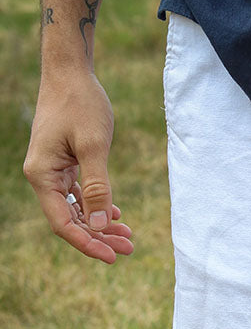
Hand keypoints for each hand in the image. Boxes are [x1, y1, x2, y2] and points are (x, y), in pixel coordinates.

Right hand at [23, 71, 133, 263]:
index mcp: (43, 175)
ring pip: (77, 210)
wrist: (71, 71)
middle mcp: (43, 177)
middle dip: (99, 237)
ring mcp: (53, 171)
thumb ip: (97, 186)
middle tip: (129, 248)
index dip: (87, 244)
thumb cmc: (80, 103)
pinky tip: (115, 215)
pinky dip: (96, 206)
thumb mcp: (93, 146)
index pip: (63, 223)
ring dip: (100, 224)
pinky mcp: (63, 164)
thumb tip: (99, 224)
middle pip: (71, 221)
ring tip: (128, 235)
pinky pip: (79, 195)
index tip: (113, 257)